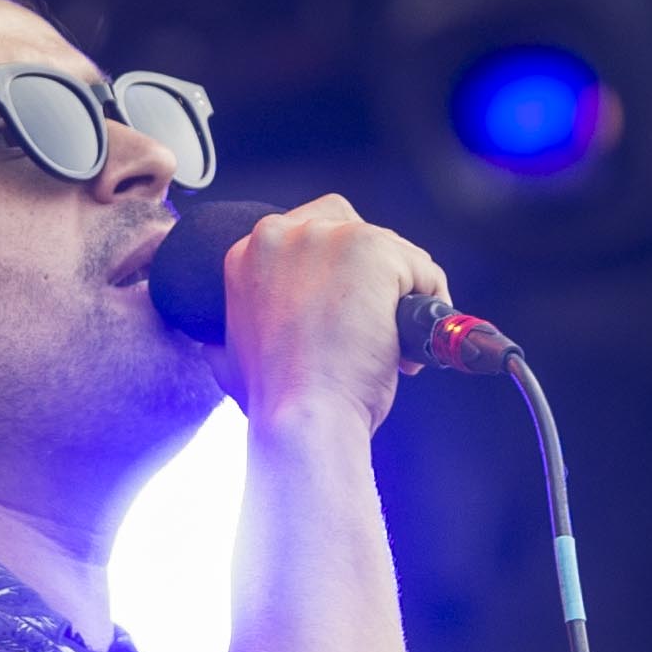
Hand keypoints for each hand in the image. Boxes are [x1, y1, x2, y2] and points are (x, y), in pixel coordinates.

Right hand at [218, 195, 449, 435]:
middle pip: (351, 230)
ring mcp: (328, 238)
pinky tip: (414, 342)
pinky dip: (431, 302)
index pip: (310, 234)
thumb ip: (228, 341)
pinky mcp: (372, 250)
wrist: (302, 421)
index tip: (348, 315)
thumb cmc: (276, 405)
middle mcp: (281, 234)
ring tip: (394, 348)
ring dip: (402, 296)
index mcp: (247, 255)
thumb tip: (220, 348)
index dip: (338, 275)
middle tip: (374, 331)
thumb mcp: (231, 363)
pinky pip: (421, 268)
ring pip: (391, 251)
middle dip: (372, 279)